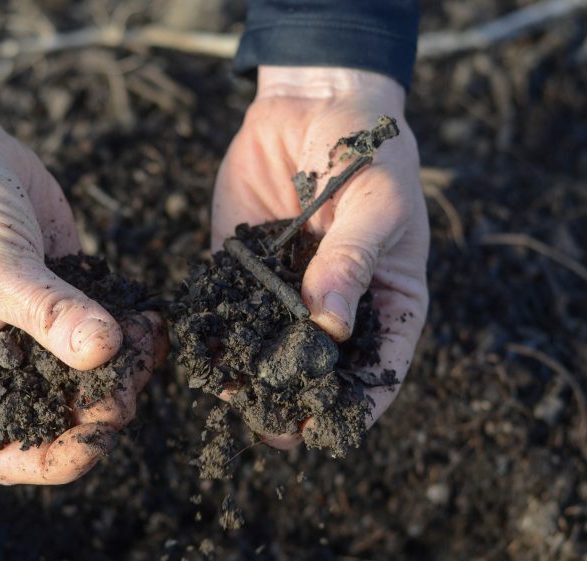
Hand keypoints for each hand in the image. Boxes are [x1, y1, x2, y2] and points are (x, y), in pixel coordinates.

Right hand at [0, 79, 163, 484]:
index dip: (48, 460)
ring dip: (121, 374)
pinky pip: (104, 337)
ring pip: (85, 382)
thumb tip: (107, 352)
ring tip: (144, 348)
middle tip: (129, 387)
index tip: (97, 438)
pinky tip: (149, 325)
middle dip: (95, 410)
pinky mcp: (65, 305)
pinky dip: (130, 338)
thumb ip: (50, 314)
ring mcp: (31, 338)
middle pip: (52, 420)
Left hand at [212, 67, 428, 445]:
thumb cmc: (368, 149)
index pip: (381, 367)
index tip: (333, 433)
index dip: (360, 405)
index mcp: (387, 298)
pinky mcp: (242, 268)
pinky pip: (228, 310)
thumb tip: (329, 326)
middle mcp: (336, 305)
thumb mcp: (376, 203)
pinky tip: (200, 356)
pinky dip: (215, 335)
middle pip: (321, 370)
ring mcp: (287, 290)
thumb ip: (351, 261)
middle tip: (273, 431)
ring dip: (251, 379)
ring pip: (270, 349)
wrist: (312, 101)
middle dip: (298, 403)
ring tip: (231, 402)